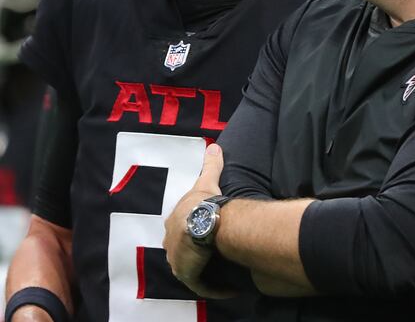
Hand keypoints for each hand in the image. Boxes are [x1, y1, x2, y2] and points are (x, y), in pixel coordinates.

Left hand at [163, 143, 233, 297]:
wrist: (202, 223)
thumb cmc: (203, 202)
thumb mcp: (207, 181)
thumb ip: (211, 165)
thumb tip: (214, 146)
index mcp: (173, 222)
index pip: (180, 226)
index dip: (191, 228)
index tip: (204, 229)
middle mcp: (171, 243)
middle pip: (180, 247)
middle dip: (192, 249)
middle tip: (212, 249)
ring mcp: (178, 261)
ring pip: (188, 265)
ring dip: (200, 266)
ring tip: (218, 266)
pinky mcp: (188, 276)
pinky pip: (200, 283)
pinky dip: (211, 285)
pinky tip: (225, 287)